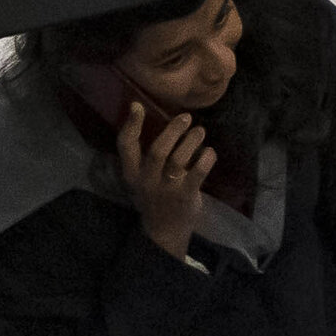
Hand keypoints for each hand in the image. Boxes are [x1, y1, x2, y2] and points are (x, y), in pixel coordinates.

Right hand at [115, 98, 215, 257]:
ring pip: (178, 160)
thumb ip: (146, 153)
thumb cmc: (156, 193)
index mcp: (133, 173)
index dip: (131, 125)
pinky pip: (197, 174)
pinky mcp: (186, 196)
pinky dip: (206, 159)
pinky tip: (210, 151)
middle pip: (157, 151)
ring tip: (200, 131)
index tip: (137, 105)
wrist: (165, 230)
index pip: (126, 146)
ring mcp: (167, 189)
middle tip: (186, 117)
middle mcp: (147, 181)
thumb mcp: (143, 176)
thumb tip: (161, 117)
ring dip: (191, 141)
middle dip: (172, 131)